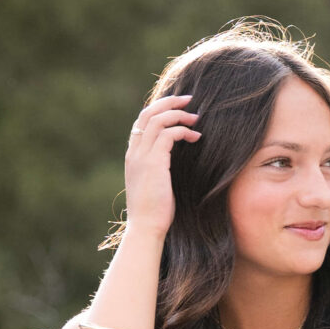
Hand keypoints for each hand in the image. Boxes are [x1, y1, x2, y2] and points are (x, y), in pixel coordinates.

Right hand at [123, 93, 199, 240]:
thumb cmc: (155, 212)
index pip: (141, 122)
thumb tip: (177, 158)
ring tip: (196, 118)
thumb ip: (160, 167)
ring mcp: (141, 157)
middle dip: (169, 102)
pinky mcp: (153, 163)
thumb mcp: (155, 184)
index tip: (178, 108)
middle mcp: (134, 152)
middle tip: (189, 99)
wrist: (146, 228)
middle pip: (148, 113)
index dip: (159, 109)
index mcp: (133, 156)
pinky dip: (183, 131)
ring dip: (179, 114)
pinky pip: (168, 135)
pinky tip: (196, 137)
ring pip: (158, 120)